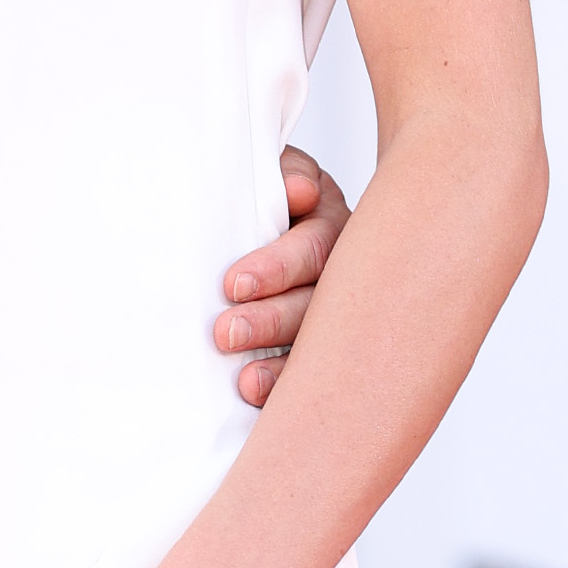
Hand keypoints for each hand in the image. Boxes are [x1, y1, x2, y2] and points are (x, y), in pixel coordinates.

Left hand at [214, 147, 349, 404]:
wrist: (245, 214)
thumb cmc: (254, 191)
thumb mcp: (267, 170)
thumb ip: (283, 175)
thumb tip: (300, 191)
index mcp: (328, 223)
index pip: (313, 248)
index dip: (277, 266)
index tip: (233, 284)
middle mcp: (342, 272)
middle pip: (317, 302)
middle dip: (270, 320)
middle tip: (225, 334)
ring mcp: (334, 315)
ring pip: (318, 344)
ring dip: (280, 365)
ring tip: (244, 381)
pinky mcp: (317, 351)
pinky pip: (308, 375)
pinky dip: (282, 387)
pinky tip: (256, 397)